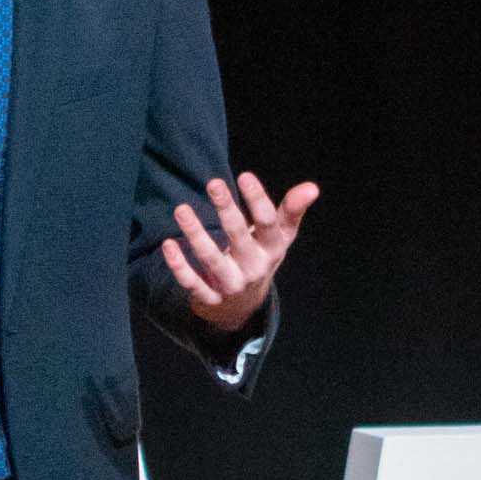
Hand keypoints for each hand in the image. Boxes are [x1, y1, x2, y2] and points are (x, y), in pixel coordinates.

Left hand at [162, 171, 319, 330]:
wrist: (244, 304)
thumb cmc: (261, 255)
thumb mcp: (280, 236)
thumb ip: (291, 210)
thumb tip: (312, 187)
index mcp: (272, 248)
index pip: (268, 223)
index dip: (258, 200)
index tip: (245, 176)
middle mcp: (254, 267)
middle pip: (239, 238)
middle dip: (227, 211)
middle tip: (214, 183)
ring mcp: (232, 284)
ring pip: (212, 260)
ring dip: (196, 235)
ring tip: (181, 209)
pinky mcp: (211, 297)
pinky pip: (193, 283)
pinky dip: (179, 266)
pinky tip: (168, 245)